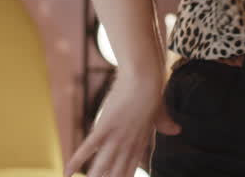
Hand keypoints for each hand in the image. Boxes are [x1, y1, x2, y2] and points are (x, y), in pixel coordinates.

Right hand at [64, 67, 180, 176]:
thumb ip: (165, 123)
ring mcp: (116, 136)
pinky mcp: (104, 126)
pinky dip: (76, 160)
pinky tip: (67, 173)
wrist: (145, 76)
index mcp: (139, 142)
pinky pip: (87, 148)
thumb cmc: (151, 91)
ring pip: (102, 165)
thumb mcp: (159, 110)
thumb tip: (177, 130)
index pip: (130, 169)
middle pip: (116, 172)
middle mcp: (128, 144)